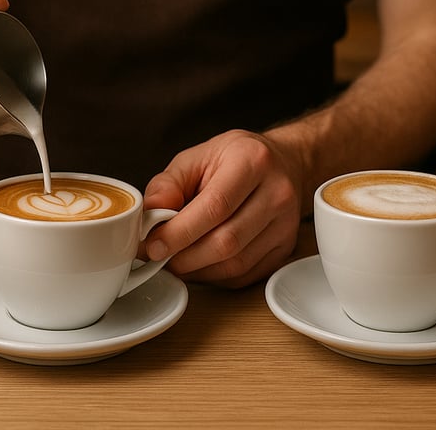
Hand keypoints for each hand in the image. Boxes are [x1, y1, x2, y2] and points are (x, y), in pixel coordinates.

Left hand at [142, 129, 304, 287]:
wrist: (281, 164)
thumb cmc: (233, 160)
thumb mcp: (195, 158)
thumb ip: (168, 185)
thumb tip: (150, 217)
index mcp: (253, 161)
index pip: (215, 206)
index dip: (180, 232)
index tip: (154, 245)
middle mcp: (277, 193)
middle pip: (227, 241)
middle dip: (185, 257)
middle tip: (159, 257)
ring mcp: (286, 224)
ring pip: (236, 264)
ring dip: (197, 270)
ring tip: (175, 260)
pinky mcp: (286, 248)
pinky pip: (245, 275)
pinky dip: (215, 276)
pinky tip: (199, 264)